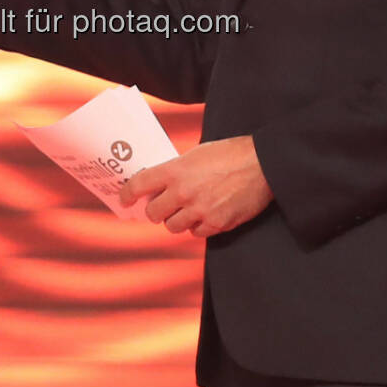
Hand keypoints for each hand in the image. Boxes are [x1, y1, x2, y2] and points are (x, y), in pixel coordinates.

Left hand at [119, 136, 272, 237]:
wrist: (262, 164)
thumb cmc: (230, 154)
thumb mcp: (196, 155)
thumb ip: (177, 171)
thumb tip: (162, 184)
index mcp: (175, 171)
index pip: (139, 185)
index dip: (127, 194)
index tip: (124, 199)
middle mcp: (183, 193)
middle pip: (153, 213)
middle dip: (155, 210)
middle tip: (162, 205)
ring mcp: (200, 210)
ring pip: (173, 227)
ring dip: (176, 220)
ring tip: (187, 209)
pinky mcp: (217, 224)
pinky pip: (196, 233)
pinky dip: (198, 226)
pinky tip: (205, 214)